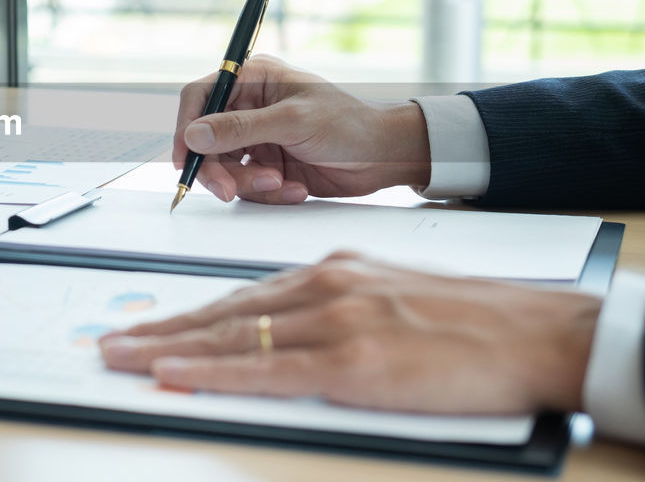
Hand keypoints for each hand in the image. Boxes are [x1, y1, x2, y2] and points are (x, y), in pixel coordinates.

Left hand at [100, 252, 600, 414]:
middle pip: (222, 313)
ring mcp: (335, 320)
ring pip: (231, 336)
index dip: (186, 317)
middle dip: (159, 330)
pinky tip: (173, 374)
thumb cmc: (472, 323)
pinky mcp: (352, 360)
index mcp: (332, 270)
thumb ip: (336, 309)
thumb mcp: (389, 298)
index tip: (146, 328)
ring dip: (166, 349)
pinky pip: (265, 368)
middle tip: (108, 343)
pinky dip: (211, 373)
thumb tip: (286, 333)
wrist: (536, 333)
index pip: (240, 298)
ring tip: (119, 357)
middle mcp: (324, 285)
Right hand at [174, 54, 430, 203]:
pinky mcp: (267, 165)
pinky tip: (296, 187)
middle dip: (218, 169)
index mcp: (253, 79)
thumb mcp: (292, 122)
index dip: (186, 127)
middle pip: (206, 140)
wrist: (385, 157)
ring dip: (249, 183)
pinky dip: (269, 192)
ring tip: (281, 183)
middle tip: (228, 191)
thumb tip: (195, 134)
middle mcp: (249, 107)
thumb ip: (240, 128)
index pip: (200, 97)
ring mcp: (257, 138)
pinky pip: (247, 186)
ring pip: (224, 168)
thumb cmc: (350, 124)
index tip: (185, 158)